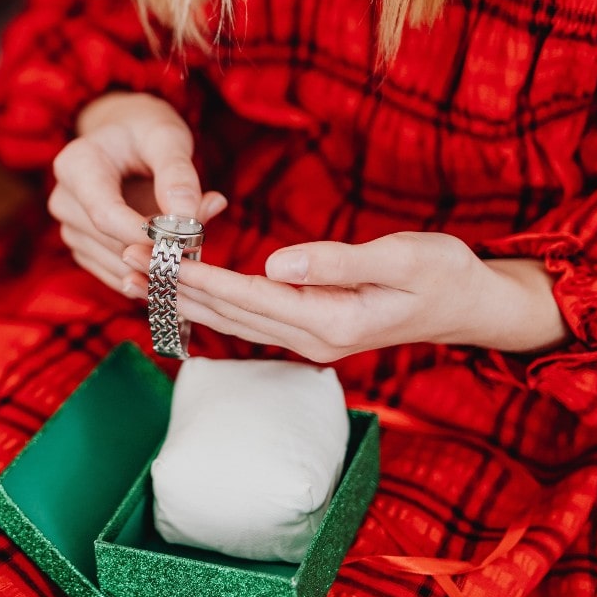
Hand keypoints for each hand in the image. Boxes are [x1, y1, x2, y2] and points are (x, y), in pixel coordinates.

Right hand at [49, 92, 226, 293]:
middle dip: (160, 250)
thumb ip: (178, 174)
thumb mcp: (166, 138)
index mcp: (74, 165)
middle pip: (112, 244)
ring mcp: (69, 228)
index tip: (187, 240)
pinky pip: (118, 275)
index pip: (105, 215)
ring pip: (118, 265)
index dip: (145, 235)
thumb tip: (186, 221)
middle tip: (202, 240)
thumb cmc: (146, 131)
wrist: (125, 138)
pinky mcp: (83, 249)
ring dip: (159, 263)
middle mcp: (63, 200)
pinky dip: (150, 272)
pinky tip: (174, 252)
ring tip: (193, 240)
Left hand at [122, 231, 567, 360]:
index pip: (250, 298)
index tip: (157, 259)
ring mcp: (310, 339)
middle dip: (175, 287)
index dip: (201, 278)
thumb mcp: (402, 257)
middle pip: (229, 314)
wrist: (472, 305)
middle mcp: (313, 339)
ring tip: (136, 271)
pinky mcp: (310, 329)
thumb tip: (277, 263)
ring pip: (232, 319)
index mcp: (332, 322)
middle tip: (124, 259)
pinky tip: (182, 287)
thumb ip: (339, 260)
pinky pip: (248, 316)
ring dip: (183, 296)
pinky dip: (211, 300)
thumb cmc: (444, 274)